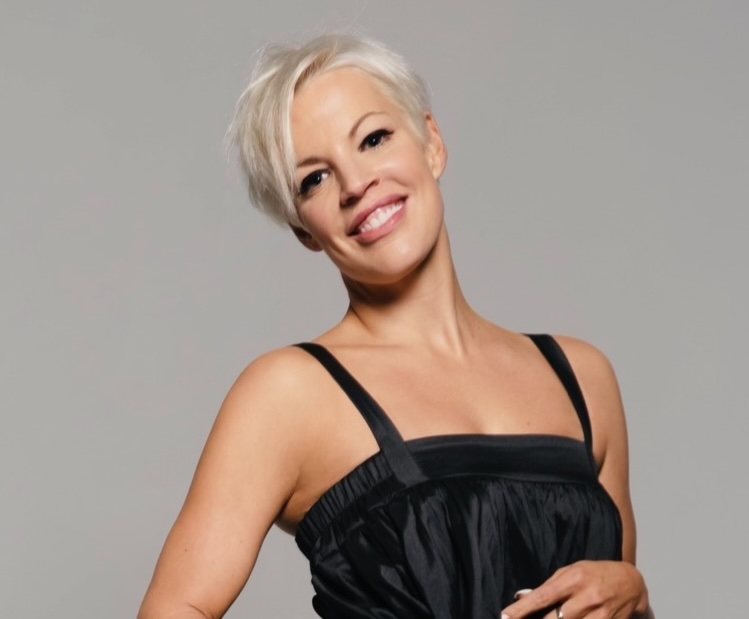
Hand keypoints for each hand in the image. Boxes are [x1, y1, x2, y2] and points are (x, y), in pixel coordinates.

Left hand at [500, 560, 648, 618]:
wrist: (631, 583)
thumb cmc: (596, 574)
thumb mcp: (571, 571)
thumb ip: (549, 586)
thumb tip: (522, 597)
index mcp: (573, 578)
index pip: (542, 596)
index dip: (522, 609)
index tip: (506, 616)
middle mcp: (586, 597)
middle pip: (553, 618)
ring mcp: (599, 614)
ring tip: (548, 617)